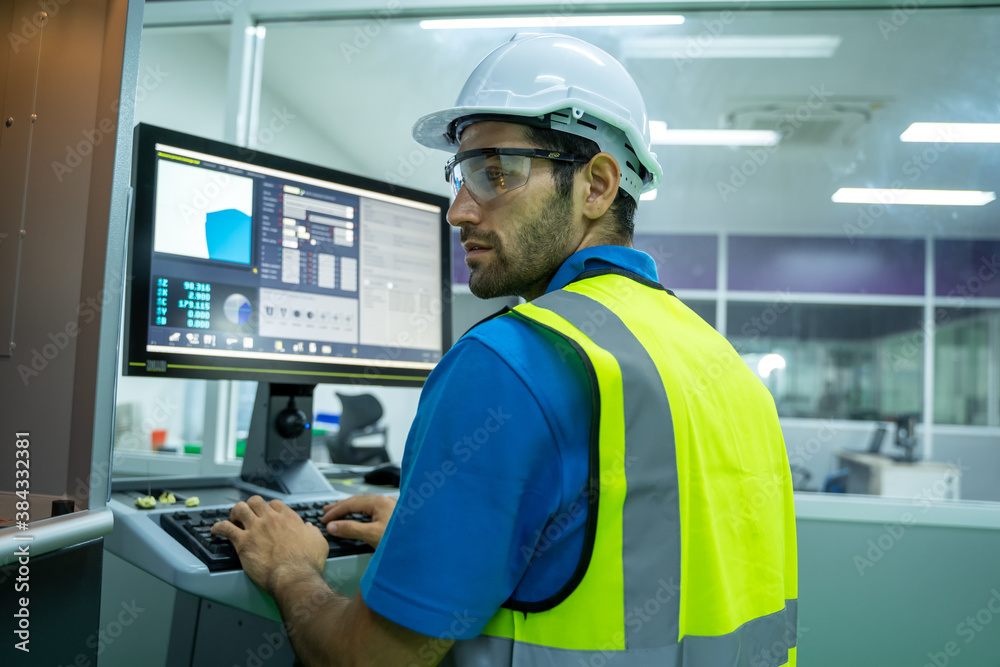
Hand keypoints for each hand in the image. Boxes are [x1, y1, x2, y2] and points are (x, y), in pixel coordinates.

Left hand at [211, 496, 329, 596]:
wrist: (294, 577)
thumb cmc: (307, 563)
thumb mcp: (319, 543)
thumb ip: (313, 532)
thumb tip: (309, 528)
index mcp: (288, 518)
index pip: (274, 504)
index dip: (268, 509)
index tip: (266, 515)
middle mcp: (271, 519)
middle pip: (255, 501)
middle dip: (250, 507)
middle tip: (247, 516)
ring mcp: (255, 529)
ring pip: (240, 509)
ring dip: (235, 513)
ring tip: (233, 520)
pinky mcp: (243, 542)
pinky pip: (225, 528)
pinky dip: (218, 527)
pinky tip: (216, 530)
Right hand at [322, 494, 396, 549]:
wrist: (423, 544)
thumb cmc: (401, 539)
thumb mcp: (372, 535)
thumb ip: (351, 530)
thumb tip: (332, 526)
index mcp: (378, 502)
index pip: (350, 503)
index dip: (335, 511)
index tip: (324, 519)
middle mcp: (385, 500)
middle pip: (357, 501)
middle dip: (340, 507)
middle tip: (325, 511)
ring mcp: (391, 506)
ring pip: (365, 505)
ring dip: (350, 509)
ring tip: (338, 513)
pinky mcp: (395, 514)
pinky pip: (372, 509)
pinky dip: (360, 512)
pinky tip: (360, 516)